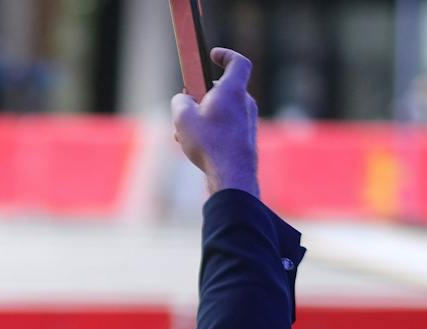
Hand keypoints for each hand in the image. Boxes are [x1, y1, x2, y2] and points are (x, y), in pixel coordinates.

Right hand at [172, 47, 259, 198]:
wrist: (231, 174)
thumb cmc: (209, 143)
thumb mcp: (182, 118)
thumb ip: (180, 101)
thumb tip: (182, 100)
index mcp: (232, 90)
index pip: (237, 62)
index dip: (225, 55)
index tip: (212, 55)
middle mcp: (244, 102)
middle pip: (222, 89)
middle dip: (202, 93)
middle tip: (185, 103)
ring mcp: (247, 120)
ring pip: (221, 110)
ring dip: (202, 116)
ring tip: (184, 134)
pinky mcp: (244, 137)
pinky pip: (225, 126)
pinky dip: (210, 130)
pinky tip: (194, 146)